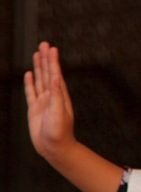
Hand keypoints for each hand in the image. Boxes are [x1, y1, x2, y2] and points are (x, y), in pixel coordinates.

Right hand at [24, 42, 75, 162]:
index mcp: (60, 95)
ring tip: (37, 54)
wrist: (54, 147)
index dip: (53, 61)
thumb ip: (56, 95)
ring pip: (39, 80)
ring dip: (38, 67)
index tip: (51, 48)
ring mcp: (43, 101)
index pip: (55, 74)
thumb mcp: (59, 112)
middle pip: (47, 73)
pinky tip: (30, 74)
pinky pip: (31, 92)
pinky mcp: (35, 108)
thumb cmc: (59, 131)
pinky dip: (30, 83)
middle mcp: (52, 96)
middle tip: (44, 44)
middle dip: (45, 59)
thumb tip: (54, 77)